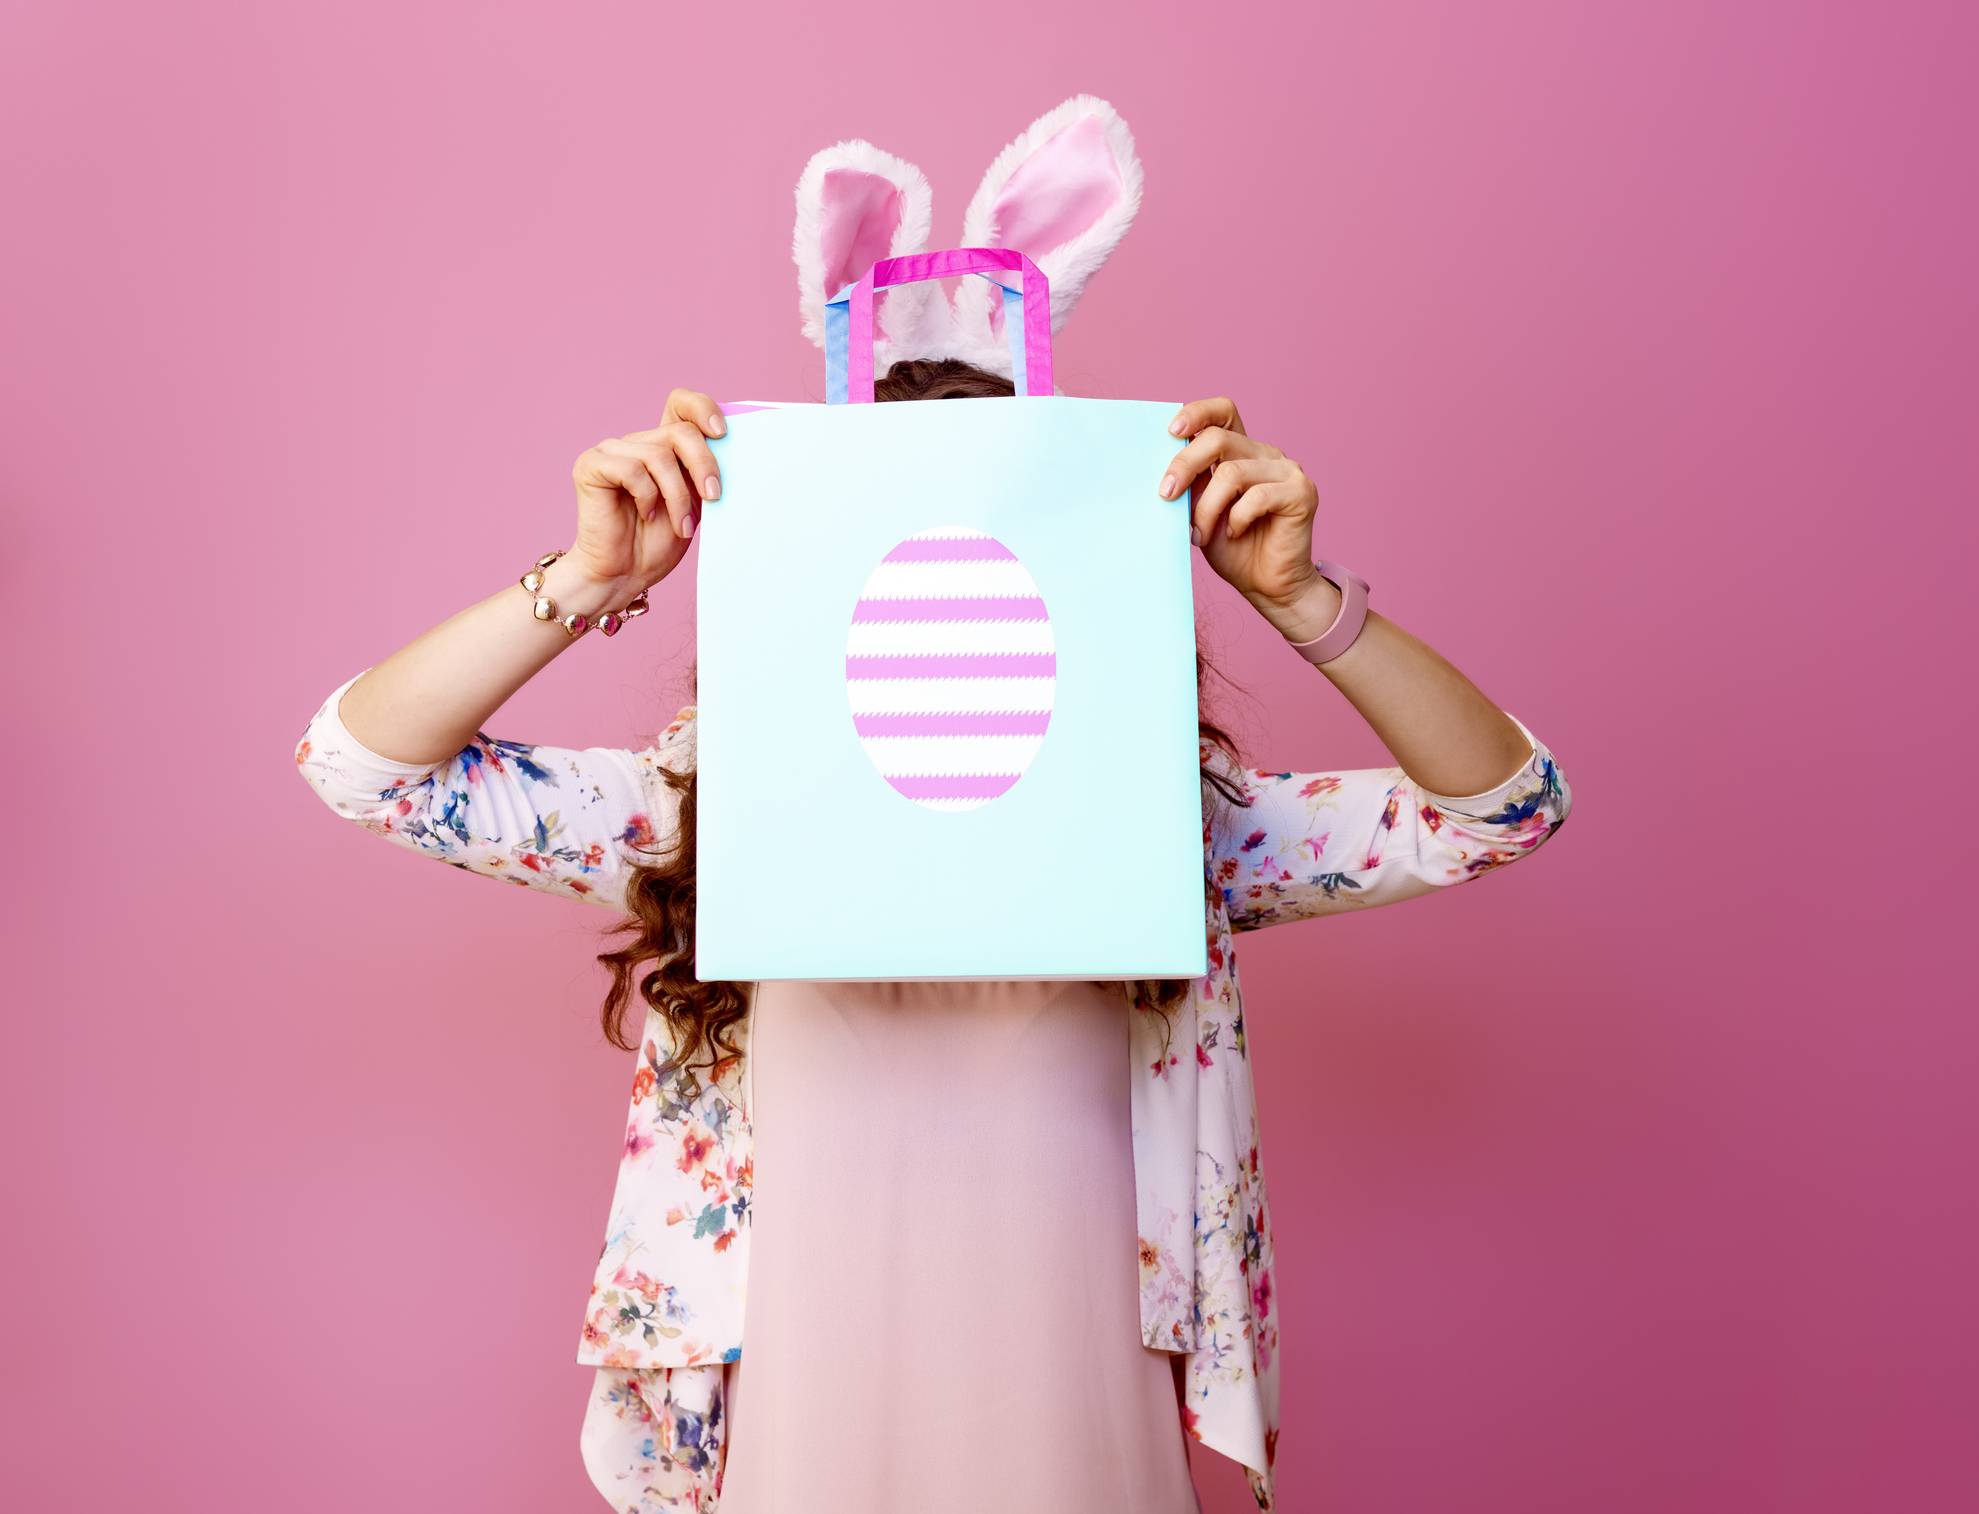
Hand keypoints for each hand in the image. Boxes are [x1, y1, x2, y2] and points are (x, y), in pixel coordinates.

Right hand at [565, 388, 726, 603]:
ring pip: (658, 455)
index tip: (722, 433)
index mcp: (663, 446)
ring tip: (679, 524)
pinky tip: (646, 514)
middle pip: (680, 432)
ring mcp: (612, 450)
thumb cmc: (659, 542)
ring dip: (677, 496)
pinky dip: (647, 496)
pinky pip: (631, 469)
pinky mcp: (591, 465)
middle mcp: (637, 442)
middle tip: (715, 497)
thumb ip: (705, 472)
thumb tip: (733, 448)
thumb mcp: (696, 503)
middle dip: (704, 465)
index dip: (702, 409)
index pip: (681, 404)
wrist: (625, 574)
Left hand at [1160, 396, 1322, 613]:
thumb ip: (1192, 485)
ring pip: (1232, 474)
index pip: (1223, 412)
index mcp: (1242, 452)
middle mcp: (1266, 455)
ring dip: (1207, 509)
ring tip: (1200, 535)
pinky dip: (1236, 519)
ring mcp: (1287, 471)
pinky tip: (1234, 534)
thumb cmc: (1234, 550)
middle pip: (1218, 439)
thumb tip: (1163, 468)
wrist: (1268, 586)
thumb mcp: (1200, 512)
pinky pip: (1257, 497)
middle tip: (1165, 495)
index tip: (1171, 432)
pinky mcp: (1301, 493)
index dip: (1197, 413)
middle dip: (1184, 465)